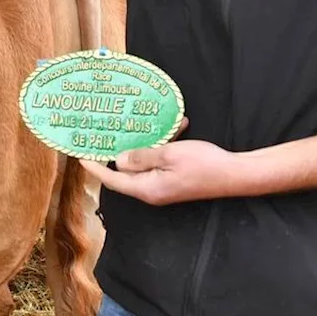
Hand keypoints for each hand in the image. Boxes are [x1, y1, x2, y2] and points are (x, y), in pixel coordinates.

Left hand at [80, 139, 255, 205]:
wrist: (235, 174)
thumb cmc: (203, 165)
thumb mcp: (169, 155)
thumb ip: (141, 158)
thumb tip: (118, 162)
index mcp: (147, 189)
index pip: (113, 180)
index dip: (96, 168)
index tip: (81, 157)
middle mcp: (153, 190)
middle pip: (127, 172)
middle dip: (118, 153)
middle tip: (105, 134)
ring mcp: (165, 186)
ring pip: (146, 163)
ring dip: (146, 144)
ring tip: (142, 124)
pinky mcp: (176, 179)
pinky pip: (161, 161)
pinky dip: (164, 146)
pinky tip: (176, 127)